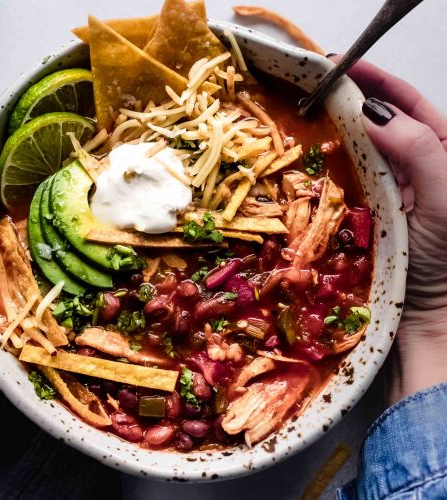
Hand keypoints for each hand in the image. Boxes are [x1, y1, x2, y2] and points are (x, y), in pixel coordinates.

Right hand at [329, 56, 446, 403]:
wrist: (428, 315)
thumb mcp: (446, 197)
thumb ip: (419, 150)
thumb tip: (372, 112)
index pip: (412, 104)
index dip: (379, 81)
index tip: (342, 65)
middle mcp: (415, 168)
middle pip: (380, 122)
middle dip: (350, 101)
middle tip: (313, 86)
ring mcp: (387, 190)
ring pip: (358, 150)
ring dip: (335, 132)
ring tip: (305, 115)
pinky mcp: (365, 212)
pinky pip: (345, 182)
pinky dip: (328, 167)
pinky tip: (311, 158)